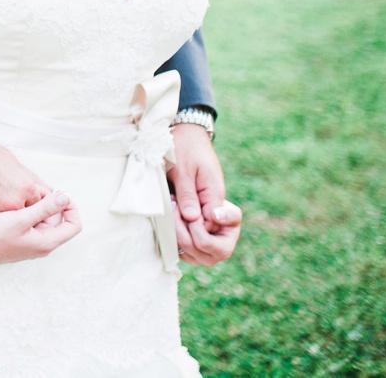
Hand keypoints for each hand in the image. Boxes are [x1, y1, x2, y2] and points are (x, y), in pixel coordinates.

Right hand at [0, 128, 48, 221]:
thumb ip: (30, 180)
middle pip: (26, 214)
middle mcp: (14, 203)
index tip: (27, 196)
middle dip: (22, 210)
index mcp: (26, 187)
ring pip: (8, 221)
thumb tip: (45, 191)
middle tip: (9, 198)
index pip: (41, 203)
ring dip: (4, 215)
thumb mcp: (12, 162)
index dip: (34, 200)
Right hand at [0, 187, 82, 264]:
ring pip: (43, 220)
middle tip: (36, 191)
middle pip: (57, 220)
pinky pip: (31, 222)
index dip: (71, 207)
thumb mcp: (21, 218)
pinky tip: (14, 203)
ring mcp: (29, 243)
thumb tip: (66, 197)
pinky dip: (27, 211)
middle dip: (51, 204)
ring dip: (38, 206)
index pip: (74, 225)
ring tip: (24, 196)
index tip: (58, 194)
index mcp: (46, 243)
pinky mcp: (19, 239)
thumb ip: (45, 208)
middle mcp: (41, 245)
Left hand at [167, 123, 241, 264]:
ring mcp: (207, 217)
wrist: (186, 134)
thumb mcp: (184, 169)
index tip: (179, 210)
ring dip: (185, 242)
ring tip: (169, 219)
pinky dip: (180, 240)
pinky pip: (194, 243)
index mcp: (216, 197)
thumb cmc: (184, 148)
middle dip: (193, 241)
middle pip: (217, 248)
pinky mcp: (197, 218)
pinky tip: (168, 228)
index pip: (214, 226)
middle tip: (173, 220)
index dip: (196, 228)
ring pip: (205, 251)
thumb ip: (188, 194)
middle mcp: (216, 211)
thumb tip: (192, 219)